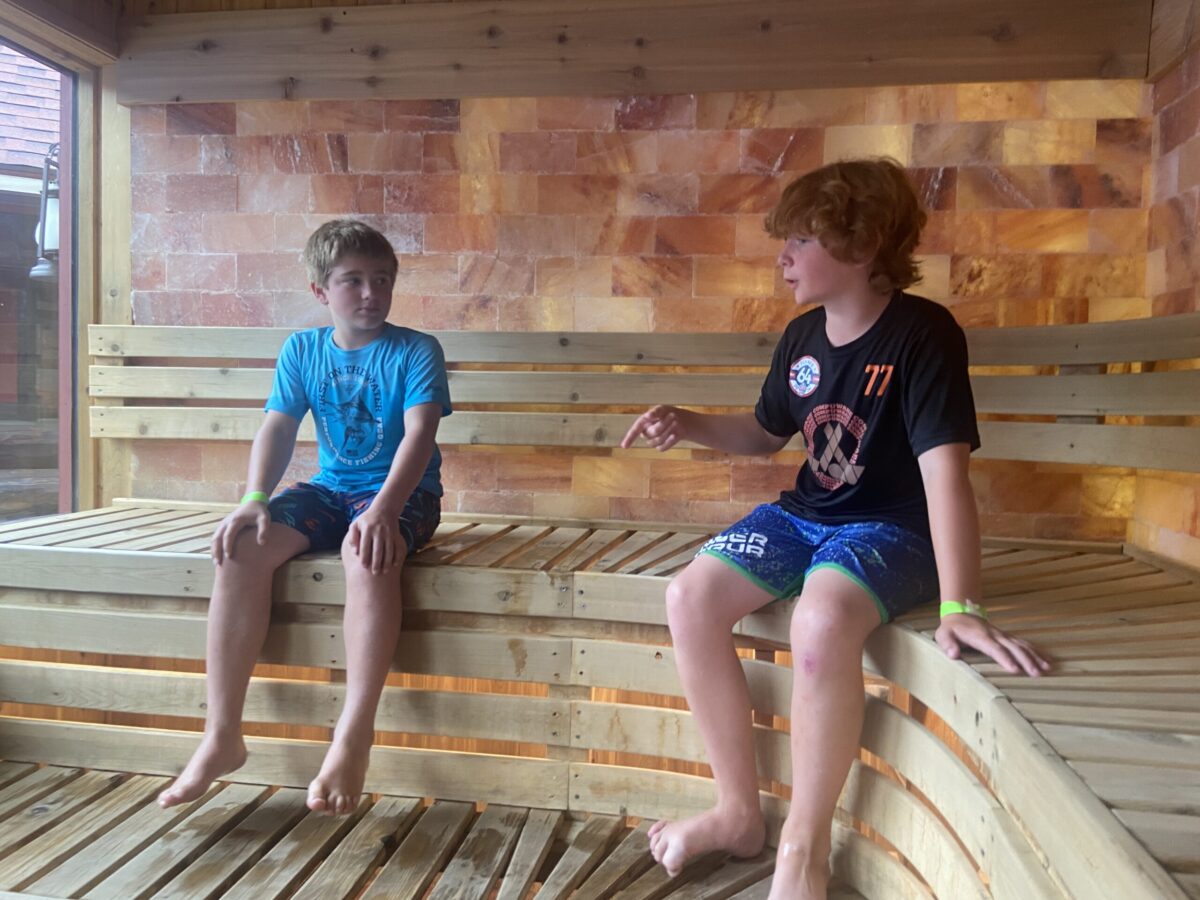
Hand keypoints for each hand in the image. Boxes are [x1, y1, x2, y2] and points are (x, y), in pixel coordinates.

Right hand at [211, 500, 269, 564]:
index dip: (227, 546)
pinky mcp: (223, 526)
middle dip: (216, 551)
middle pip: (217, 538)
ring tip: (216, 563)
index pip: (228, 535)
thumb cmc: (259, 512)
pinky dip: (215, 547)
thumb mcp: (265, 519)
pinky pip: (216, 537)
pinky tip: (218, 556)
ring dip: (214, 550)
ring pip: (214, 538)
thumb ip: (264, 530)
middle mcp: (226, 522)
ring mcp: (223, 524)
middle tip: (218, 564)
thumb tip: (262, 543)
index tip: (229, 557)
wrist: (252, 502)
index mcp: (235, 521)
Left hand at [346, 503, 401, 574]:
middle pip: (378, 550)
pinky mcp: (396, 534)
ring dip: (387, 562)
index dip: (364, 557)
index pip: (365, 546)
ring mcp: (389, 533)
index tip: (364, 566)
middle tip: (374, 573)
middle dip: (376, 563)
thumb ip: (352, 537)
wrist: (384, 508)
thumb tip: (355, 552)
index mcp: (367, 529)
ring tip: (384, 572)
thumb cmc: (367, 519)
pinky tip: (395, 565)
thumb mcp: (356, 524)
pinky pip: (398, 547)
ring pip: (389, 550)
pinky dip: (397, 556)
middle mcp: (379, 531)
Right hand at [621, 405, 686, 450]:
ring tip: (676, 421)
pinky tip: (675, 435)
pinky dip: (670, 441)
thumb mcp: (662, 409)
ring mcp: (652, 441)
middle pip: (652, 433)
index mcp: (642, 423)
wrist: (680, 421)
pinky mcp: (660, 447)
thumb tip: (647, 416)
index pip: (634, 431)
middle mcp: (646, 433)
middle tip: (673, 415)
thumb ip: (655, 412)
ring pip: (657, 441)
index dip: (629, 438)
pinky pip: (662, 447)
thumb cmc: (667, 413)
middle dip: (663, 424)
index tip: (624, 446)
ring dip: (668, 431)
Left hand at [935, 614, 1049, 676]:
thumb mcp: (943, 635)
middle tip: (1036, 673)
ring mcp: (1002, 635)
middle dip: (1025, 660)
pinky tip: (1047, 660)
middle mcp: (994, 635)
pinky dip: (1036, 651)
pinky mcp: (1007, 637)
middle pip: (1012, 648)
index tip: (1015, 669)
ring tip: (1046, 669)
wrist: (960, 613)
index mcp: (980, 636)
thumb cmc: (952, 628)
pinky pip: (1023, 643)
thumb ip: (947, 644)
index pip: (994, 648)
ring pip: (1021, 645)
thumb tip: (953, 655)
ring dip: (1034, 656)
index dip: (1005, 658)